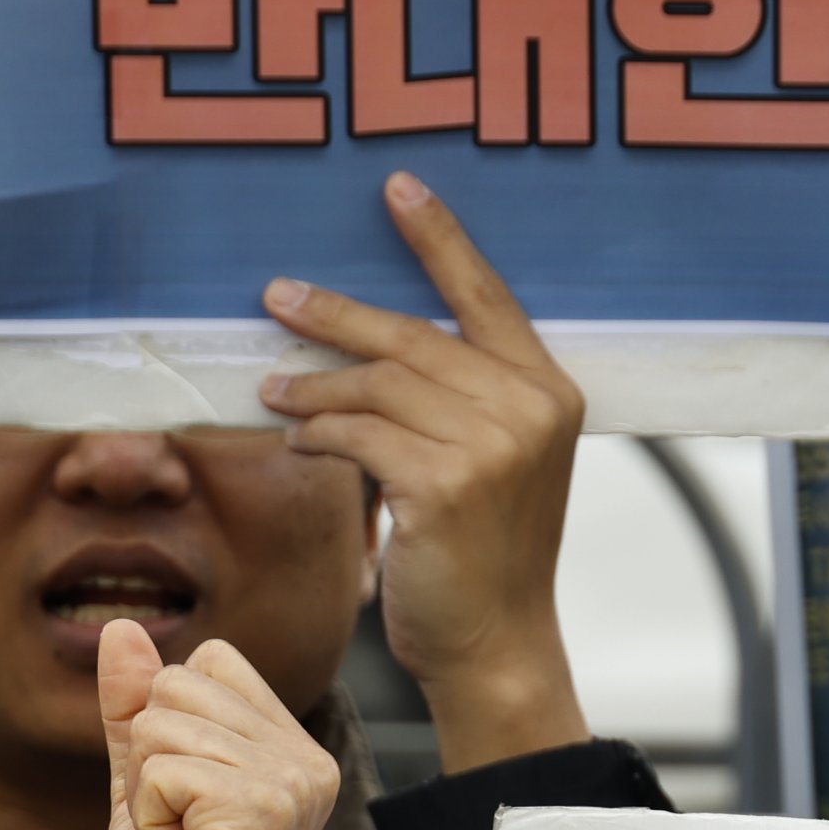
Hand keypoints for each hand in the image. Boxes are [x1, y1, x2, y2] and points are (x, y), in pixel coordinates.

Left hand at [99, 620, 337, 829]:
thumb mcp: (142, 785)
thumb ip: (135, 710)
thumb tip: (119, 627)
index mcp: (292, 748)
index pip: (209, 662)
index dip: (168, 723)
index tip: (186, 799)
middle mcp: (306, 759)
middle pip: (178, 683)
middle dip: (150, 756)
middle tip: (179, 828)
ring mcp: (292, 783)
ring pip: (162, 724)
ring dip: (146, 791)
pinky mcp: (262, 810)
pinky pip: (160, 768)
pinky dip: (148, 816)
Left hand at [258, 175, 589, 773]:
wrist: (496, 641)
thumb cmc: (485, 552)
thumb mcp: (493, 460)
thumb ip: (458, 399)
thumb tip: (360, 345)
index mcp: (552, 392)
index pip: (488, 297)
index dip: (440, 239)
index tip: (397, 188)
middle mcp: (531, 409)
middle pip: (412, 337)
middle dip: (335, 317)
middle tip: (278, 299)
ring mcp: (493, 446)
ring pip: (376, 386)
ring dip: (314, 390)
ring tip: (276, 396)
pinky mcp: (444, 483)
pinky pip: (356, 435)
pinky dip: (318, 434)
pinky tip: (300, 441)